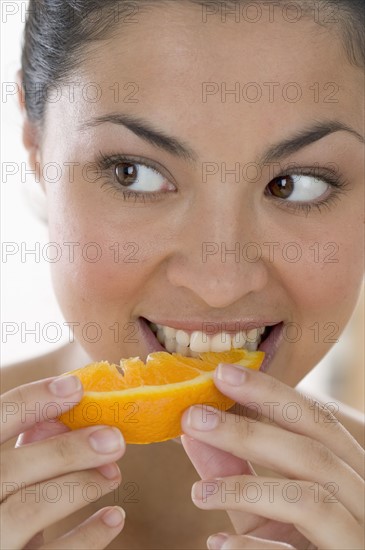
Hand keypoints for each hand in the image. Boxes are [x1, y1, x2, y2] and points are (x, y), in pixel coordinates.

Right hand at [1, 375, 125, 548]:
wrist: (1, 544)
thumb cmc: (3, 508)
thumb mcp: (7, 475)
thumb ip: (28, 446)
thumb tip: (69, 417)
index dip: (32, 400)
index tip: (77, 387)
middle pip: (11, 468)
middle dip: (67, 450)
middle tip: (114, 439)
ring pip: (29, 509)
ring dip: (81, 485)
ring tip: (113, 473)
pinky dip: (88, 536)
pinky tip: (114, 516)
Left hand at [181, 363, 364, 549]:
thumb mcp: (265, 512)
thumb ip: (234, 473)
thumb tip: (193, 431)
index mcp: (352, 476)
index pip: (317, 422)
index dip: (272, 394)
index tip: (222, 374)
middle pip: (314, 453)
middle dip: (250, 431)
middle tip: (194, 417)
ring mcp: (359, 541)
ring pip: (311, 499)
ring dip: (247, 489)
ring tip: (197, 493)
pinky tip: (218, 545)